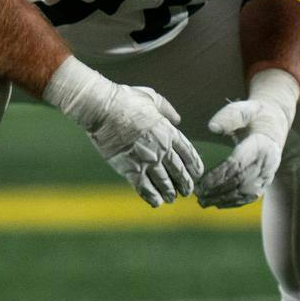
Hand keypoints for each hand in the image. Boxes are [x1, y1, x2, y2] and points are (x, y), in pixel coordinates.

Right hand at [42, 59, 201, 206]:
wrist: (103, 109)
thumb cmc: (125, 99)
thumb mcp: (151, 97)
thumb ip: (167, 109)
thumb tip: (177, 119)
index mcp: (169, 132)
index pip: (189, 153)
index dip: (194, 166)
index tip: (196, 173)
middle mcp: (162, 149)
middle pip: (179, 171)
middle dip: (185, 184)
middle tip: (187, 191)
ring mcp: (146, 160)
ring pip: (164, 183)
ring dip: (170, 192)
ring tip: (172, 198)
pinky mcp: (130, 169)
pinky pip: (144, 188)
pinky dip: (152, 197)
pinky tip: (156, 203)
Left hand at [196, 99, 284, 207]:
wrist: (275, 122)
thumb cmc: (255, 114)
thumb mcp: (245, 108)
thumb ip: (229, 116)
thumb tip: (212, 128)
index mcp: (262, 145)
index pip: (238, 164)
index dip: (220, 175)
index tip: (202, 183)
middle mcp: (268, 162)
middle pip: (241, 181)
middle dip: (218, 190)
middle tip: (198, 195)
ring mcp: (269, 173)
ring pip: (246, 192)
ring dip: (224, 199)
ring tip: (203, 202)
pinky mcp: (267, 180)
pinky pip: (252, 196)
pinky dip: (234, 202)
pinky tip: (217, 204)